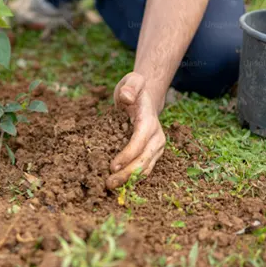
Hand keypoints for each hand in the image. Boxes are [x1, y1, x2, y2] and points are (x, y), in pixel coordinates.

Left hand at [106, 72, 165, 189]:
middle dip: (127, 173)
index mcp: (150, 121)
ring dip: (129, 179)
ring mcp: (157, 147)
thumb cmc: (135, 89)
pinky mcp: (152, 154)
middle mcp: (157, 137)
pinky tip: (119, 183)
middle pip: (144, 159)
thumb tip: (126, 97)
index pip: (140, 141)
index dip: (127, 155)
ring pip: (145, 168)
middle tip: (108, 183)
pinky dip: (132, 178)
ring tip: (110, 185)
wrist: (146, 98)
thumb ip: (130, 86)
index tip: (112, 166)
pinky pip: (144, 169)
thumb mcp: (132, 81)